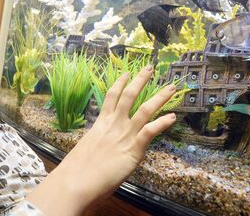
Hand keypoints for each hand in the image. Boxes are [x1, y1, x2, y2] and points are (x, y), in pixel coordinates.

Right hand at [27, 65, 176, 214]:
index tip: (126, 73)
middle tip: (150, 68)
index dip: (120, 83)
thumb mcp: (86, 149)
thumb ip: (97, 143)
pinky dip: (163, 123)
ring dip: (160, 97)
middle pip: (129, 95)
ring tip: (171, 87)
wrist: (76, 181)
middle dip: (141, 80)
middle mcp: (113, 124)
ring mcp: (124, 134)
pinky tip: (173, 117)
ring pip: (145, 109)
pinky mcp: (133, 148)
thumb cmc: (76, 170)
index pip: (111, 97)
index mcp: (101, 123)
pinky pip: (151, 131)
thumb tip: (100, 147)